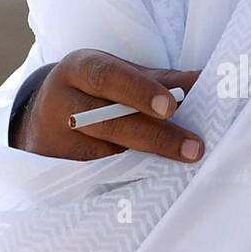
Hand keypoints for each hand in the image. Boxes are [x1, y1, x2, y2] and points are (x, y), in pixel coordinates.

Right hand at [13, 49, 202, 162]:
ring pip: (103, 153)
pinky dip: (128, 179)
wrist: (42, 119)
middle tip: (193, 148)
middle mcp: (62, 101)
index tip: (170, 106)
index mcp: (79, 67)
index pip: (106, 75)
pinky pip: (97, 176)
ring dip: (145, 161)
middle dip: (153, 135)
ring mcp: (57, 139)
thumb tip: (208, 80)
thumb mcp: (121, 75)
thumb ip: (162, 79)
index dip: (137, 90)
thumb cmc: (96, 91)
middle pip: (106, 119)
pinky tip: (156, 184)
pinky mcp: (59, 169)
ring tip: (183, 169)